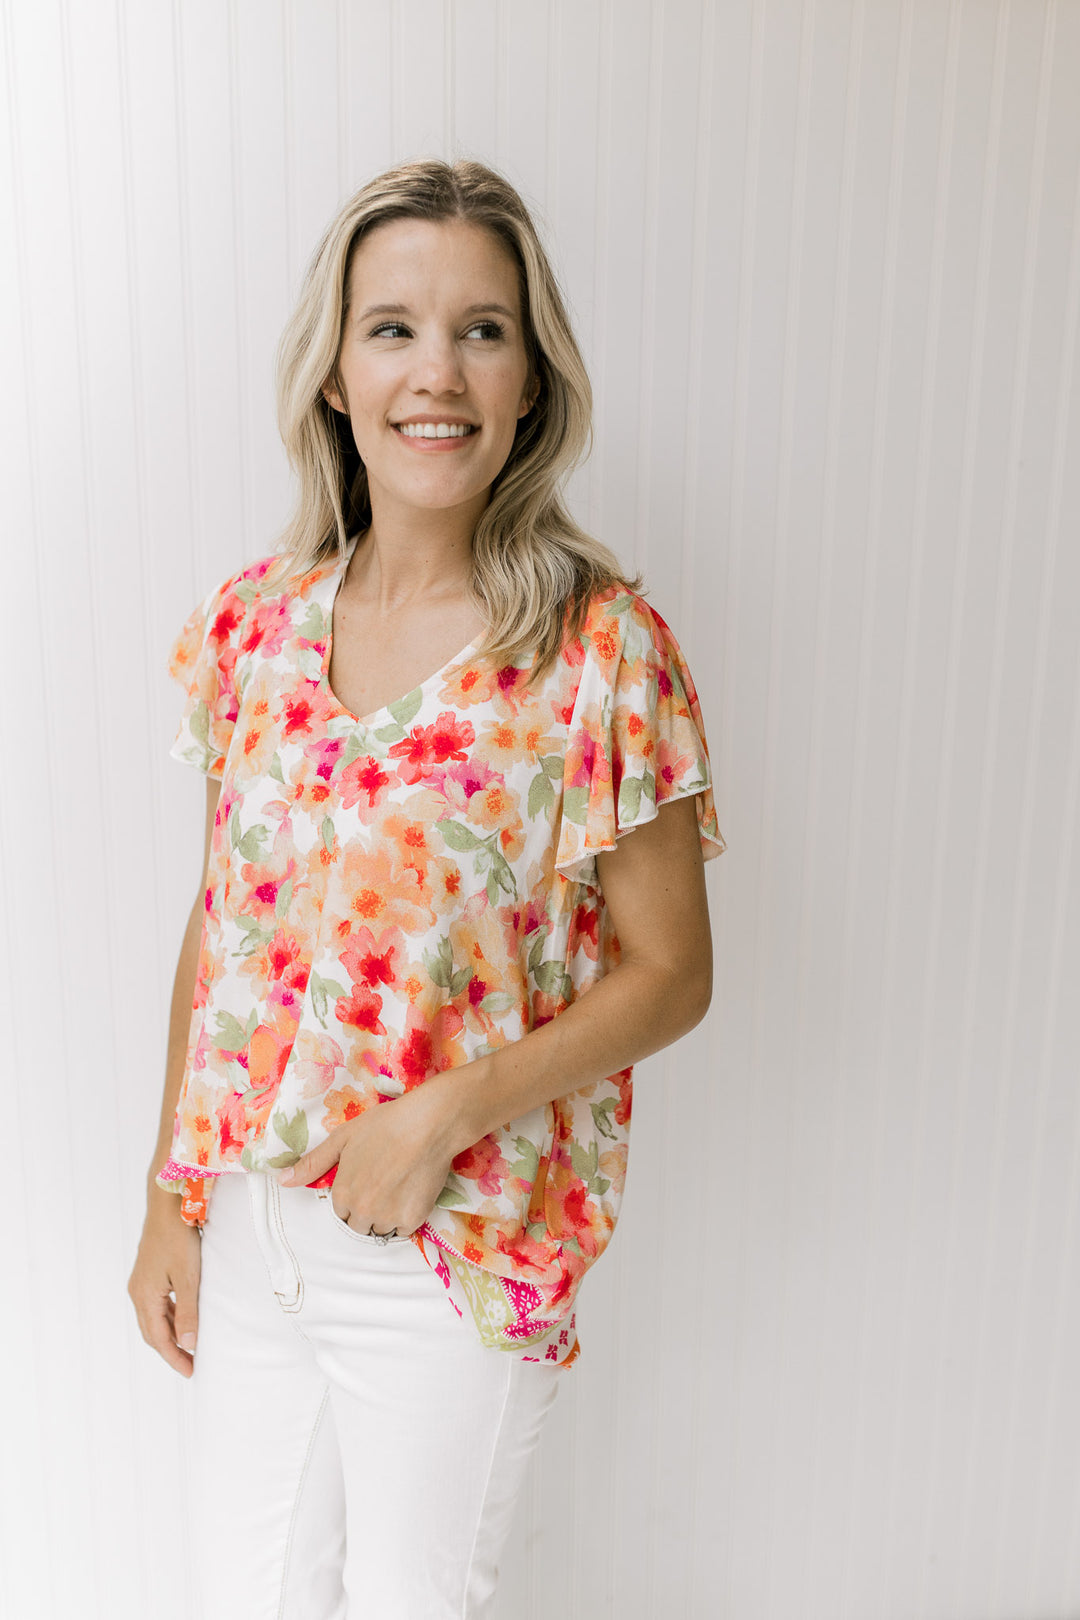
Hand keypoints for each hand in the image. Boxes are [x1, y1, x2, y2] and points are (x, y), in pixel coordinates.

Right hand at [127, 1184, 202, 1377]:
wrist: (167, 1206)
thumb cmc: (180, 1239)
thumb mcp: (188, 1277)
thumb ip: (188, 1311)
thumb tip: (189, 1344)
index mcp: (144, 1296)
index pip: (158, 1338)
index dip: (174, 1358)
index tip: (191, 1372)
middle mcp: (137, 1292)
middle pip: (151, 1332)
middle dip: (171, 1351)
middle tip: (191, 1365)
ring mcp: (140, 1282)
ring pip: (153, 1319)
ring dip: (169, 1334)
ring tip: (189, 1346)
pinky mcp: (148, 1273)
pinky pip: (156, 1305)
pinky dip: (169, 1317)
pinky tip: (183, 1318)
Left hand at [280, 1085, 460, 1236]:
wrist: (428, 1124)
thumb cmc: (384, 1125)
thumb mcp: (343, 1138)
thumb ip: (313, 1163)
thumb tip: (282, 1181)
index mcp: (342, 1193)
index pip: (341, 1211)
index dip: (354, 1195)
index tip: (368, 1179)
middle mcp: (362, 1211)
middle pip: (360, 1224)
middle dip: (368, 1210)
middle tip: (384, 1183)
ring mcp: (388, 1218)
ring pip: (381, 1229)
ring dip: (386, 1216)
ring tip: (399, 1187)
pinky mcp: (414, 1219)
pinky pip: (404, 1229)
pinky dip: (407, 1216)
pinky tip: (412, 1192)